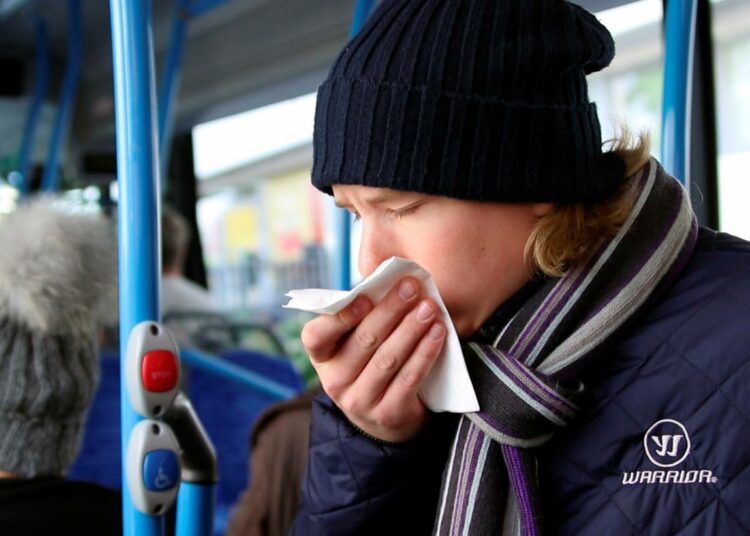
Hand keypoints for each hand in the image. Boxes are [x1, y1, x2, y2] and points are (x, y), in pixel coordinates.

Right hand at [301, 277, 446, 442]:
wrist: (382, 416)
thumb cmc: (368, 362)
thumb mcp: (354, 342)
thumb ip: (363, 316)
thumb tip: (393, 282)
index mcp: (322, 356)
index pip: (317, 336)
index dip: (340, 317)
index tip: (366, 297)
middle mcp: (335, 381)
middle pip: (364, 341)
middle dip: (391, 310)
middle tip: (412, 288)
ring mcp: (360, 401)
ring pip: (388, 359)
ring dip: (412, 329)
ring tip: (429, 308)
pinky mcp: (388, 414)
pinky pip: (409, 378)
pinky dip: (425, 352)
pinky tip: (437, 333)